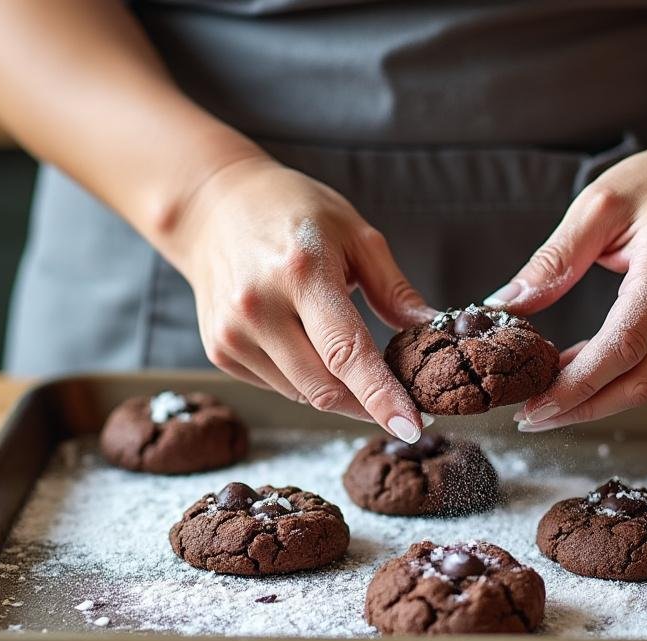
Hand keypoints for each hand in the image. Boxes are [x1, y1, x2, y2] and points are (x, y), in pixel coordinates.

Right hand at [166, 156, 434, 441]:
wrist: (214, 207)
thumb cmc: (294, 212)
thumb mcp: (355, 234)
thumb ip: (395, 290)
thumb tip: (432, 332)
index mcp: (301, 273)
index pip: (347, 353)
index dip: (382, 396)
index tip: (412, 427)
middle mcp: (259, 308)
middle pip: (326, 388)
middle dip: (370, 405)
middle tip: (402, 401)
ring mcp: (232, 333)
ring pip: (304, 394)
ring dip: (340, 393)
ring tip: (355, 363)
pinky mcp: (220, 351)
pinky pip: (280, 386)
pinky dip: (307, 380)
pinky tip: (309, 346)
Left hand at [485, 130, 646, 430]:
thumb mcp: (601, 205)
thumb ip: (555, 258)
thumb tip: (508, 303)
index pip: (619, 349)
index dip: (573, 387)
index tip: (531, 406)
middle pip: (638, 383)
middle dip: (579, 408)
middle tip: (531, 417)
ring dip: (599, 399)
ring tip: (550, 393)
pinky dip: (623, 381)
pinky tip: (587, 372)